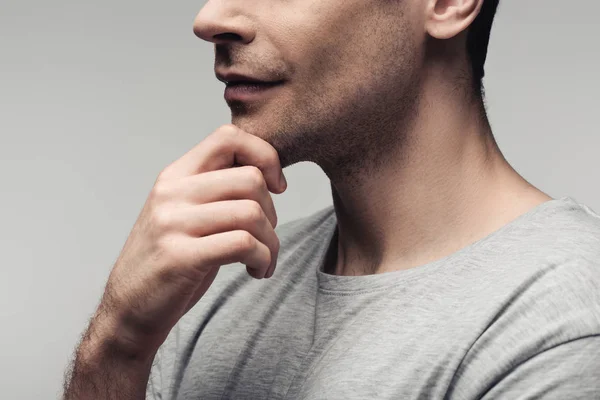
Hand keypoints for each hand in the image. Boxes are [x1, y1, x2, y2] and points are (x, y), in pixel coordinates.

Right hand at [94, 124, 286, 357]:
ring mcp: (173, 224)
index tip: (276, 186)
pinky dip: (263, 259)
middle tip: (265, 236)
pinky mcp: (181, 257)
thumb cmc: (169, 261)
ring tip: (263, 259)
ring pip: (252, 213)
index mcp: (175, 176)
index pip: (228, 138)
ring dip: (271, 242)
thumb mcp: (186, 213)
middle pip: (250, 179)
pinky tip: (256, 271)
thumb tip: (266, 172)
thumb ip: (216, 189)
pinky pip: (243, 244)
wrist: (130, 308)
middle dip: (273, 211)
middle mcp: (172, 193)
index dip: (264, 155)